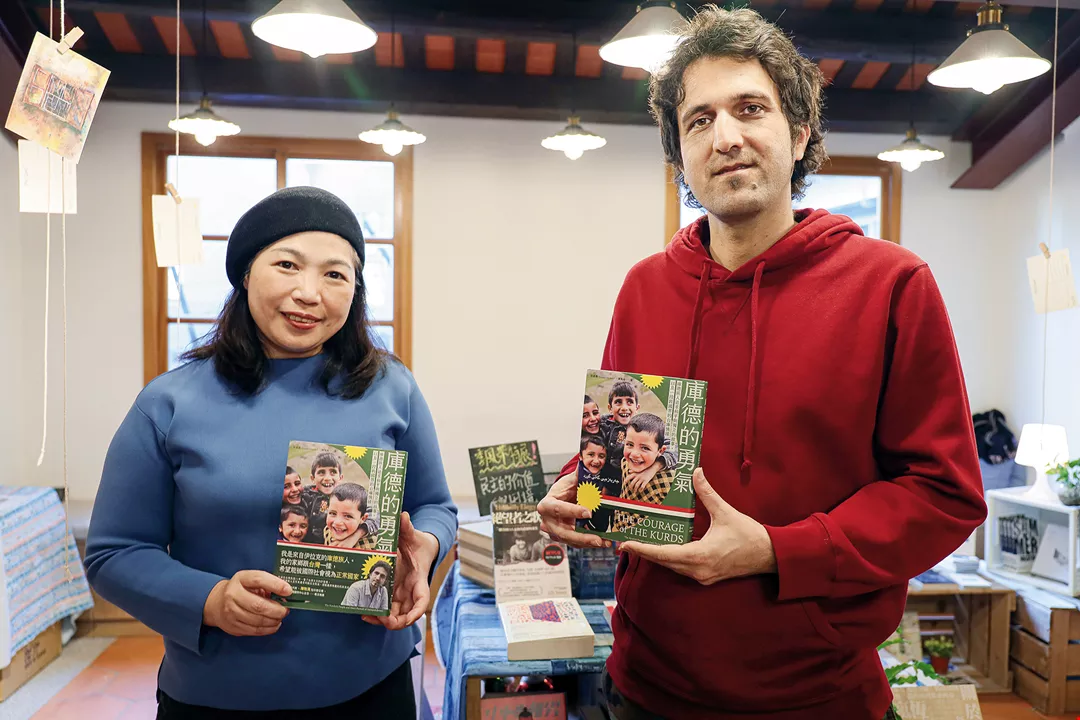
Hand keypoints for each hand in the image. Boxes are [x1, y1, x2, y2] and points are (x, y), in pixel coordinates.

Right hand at [203, 570, 291, 636]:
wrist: (216, 602)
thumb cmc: (241, 589)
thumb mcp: (251, 580)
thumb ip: (267, 584)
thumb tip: (286, 595)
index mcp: (240, 579)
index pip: (259, 579)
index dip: (276, 585)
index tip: (289, 591)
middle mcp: (233, 595)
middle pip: (258, 605)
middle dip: (277, 610)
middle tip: (286, 610)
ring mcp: (230, 612)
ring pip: (257, 620)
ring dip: (274, 620)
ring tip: (280, 617)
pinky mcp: (232, 626)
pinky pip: (254, 630)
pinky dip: (268, 629)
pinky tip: (274, 624)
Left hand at [364, 511, 437, 630]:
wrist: (419, 547)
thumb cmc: (418, 543)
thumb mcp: (414, 535)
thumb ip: (408, 527)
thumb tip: (403, 515)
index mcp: (419, 579)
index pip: (422, 601)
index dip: (416, 612)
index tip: (408, 619)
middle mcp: (410, 590)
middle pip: (406, 614)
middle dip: (394, 621)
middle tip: (380, 619)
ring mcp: (401, 594)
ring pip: (395, 615)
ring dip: (382, 620)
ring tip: (366, 615)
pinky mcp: (392, 593)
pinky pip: (385, 608)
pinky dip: (376, 613)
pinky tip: (363, 610)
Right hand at [537, 473, 609, 548]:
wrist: (562, 498)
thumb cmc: (565, 489)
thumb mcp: (571, 480)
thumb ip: (581, 474)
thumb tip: (593, 465)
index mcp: (546, 504)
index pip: (558, 508)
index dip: (573, 511)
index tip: (589, 513)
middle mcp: (547, 521)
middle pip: (563, 532)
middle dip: (582, 536)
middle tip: (598, 539)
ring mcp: (554, 532)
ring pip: (571, 541)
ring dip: (588, 542)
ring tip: (605, 542)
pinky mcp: (563, 538)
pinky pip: (576, 543)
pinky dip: (589, 543)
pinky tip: (603, 542)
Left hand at [621, 469, 776, 584]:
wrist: (770, 556)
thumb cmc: (749, 535)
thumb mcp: (725, 512)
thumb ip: (707, 493)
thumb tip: (696, 472)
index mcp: (700, 556)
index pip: (663, 554)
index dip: (642, 549)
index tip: (625, 545)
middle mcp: (698, 570)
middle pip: (663, 562)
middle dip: (644, 552)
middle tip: (625, 543)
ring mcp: (702, 576)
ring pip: (672, 567)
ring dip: (656, 556)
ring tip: (639, 545)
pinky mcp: (707, 576)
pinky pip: (682, 568)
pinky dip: (670, 559)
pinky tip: (663, 549)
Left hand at [623, 459, 662, 496]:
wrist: (652, 467)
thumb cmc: (645, 468)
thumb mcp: (639, 469)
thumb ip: (634, 470)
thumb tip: (629, 471)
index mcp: (635, 473)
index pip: (629, 477)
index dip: (626, 480)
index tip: (624, 483)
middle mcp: (638, 476)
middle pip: (632, 483)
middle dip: (631, 487)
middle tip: (630, 489)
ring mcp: (642, 478)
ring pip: (636, 485)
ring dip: (635, 489)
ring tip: (635, 491)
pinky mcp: (646, 480)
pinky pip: (642, 486)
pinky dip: (641, 489)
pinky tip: (640, 490)